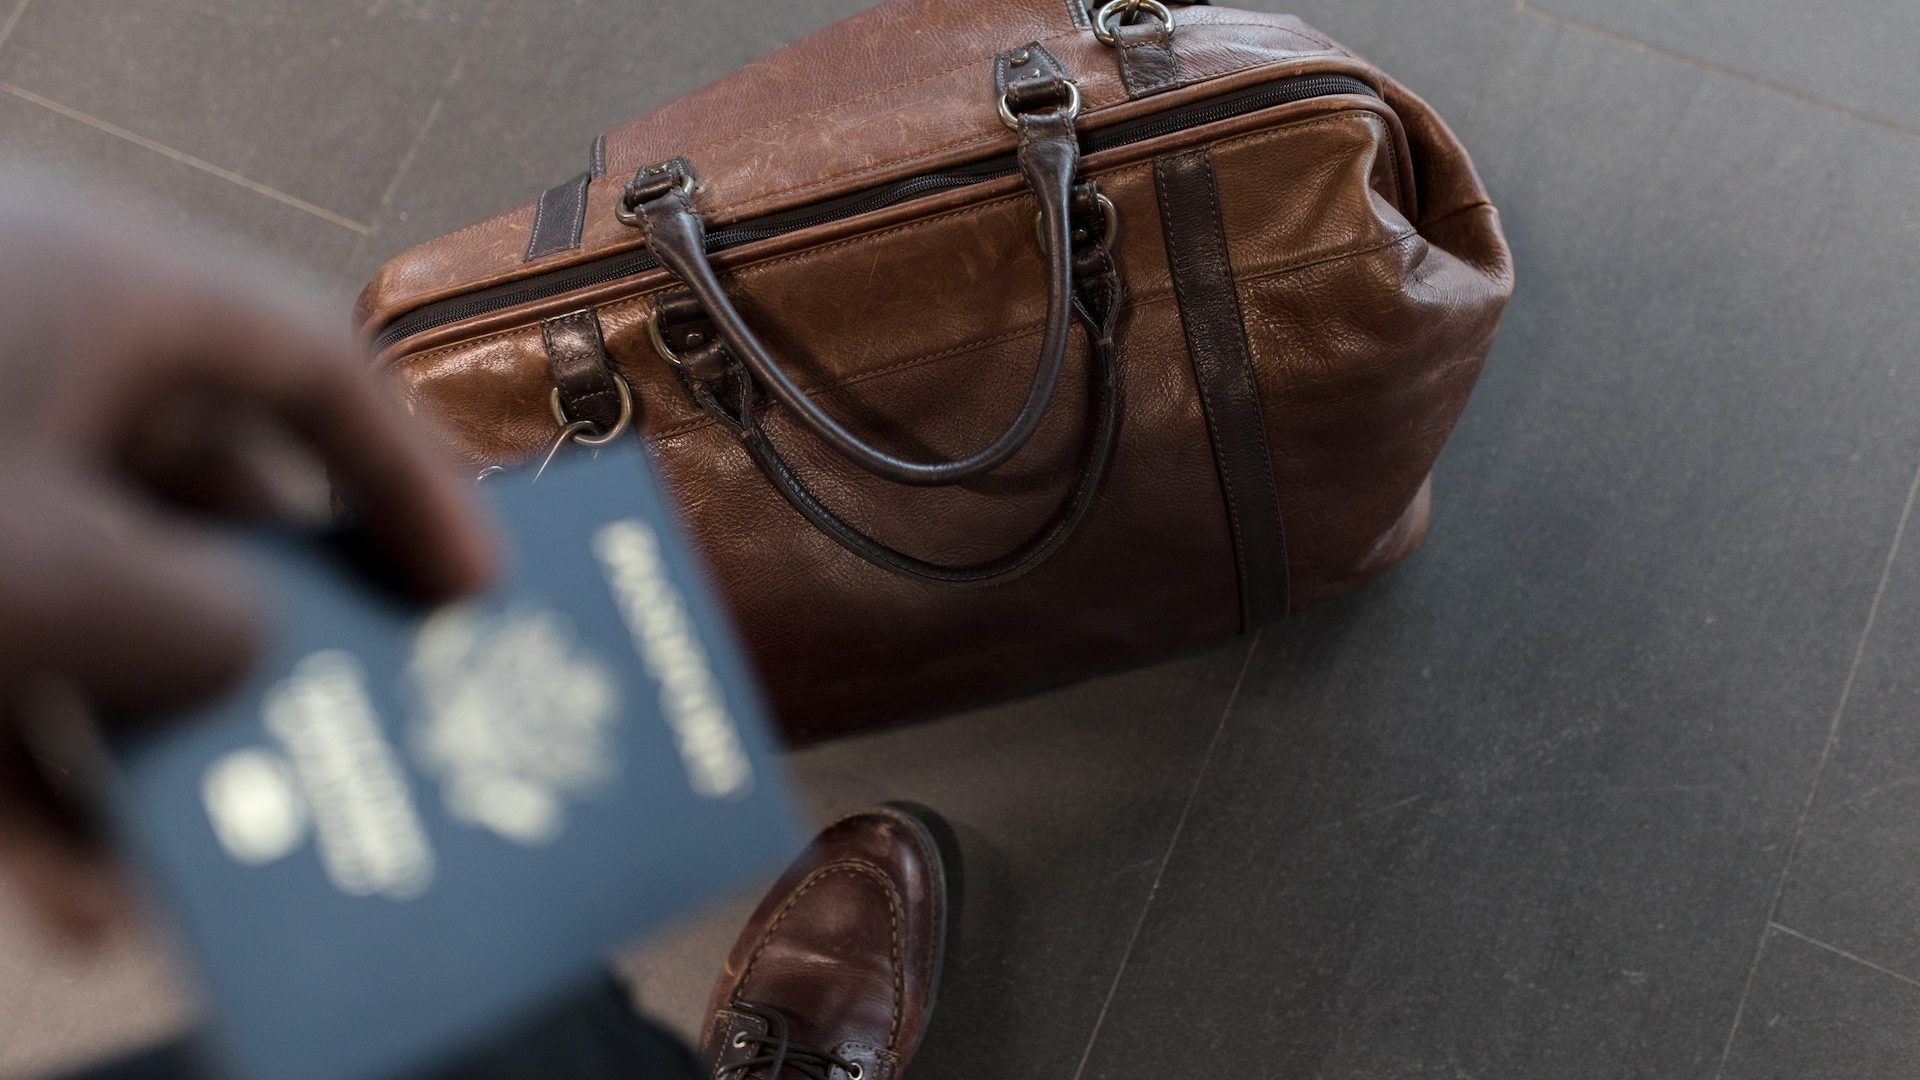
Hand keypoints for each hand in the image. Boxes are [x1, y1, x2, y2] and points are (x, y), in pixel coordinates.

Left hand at [0, 179, 497, 938]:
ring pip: (85, 602)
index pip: (314, 370)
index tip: (473, 596)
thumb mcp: (57, 575)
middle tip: (357, 724)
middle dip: (275, 641)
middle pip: (204, 499)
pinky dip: (22, 768)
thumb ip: (205, 622)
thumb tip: (241, 652)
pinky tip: (62, 889)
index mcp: (101, 290)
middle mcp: (25, 353)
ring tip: (214, 855)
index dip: (412, 487)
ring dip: (147, 740)